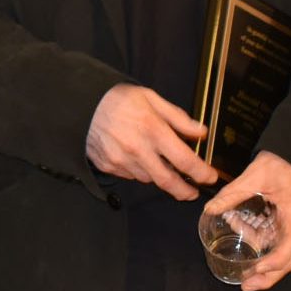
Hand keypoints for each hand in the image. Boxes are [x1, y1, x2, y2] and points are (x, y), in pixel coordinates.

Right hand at [86, 84, 218, 198]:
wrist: (80, 103)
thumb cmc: (117, 98)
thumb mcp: (151, 98)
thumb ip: (178, 118)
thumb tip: (201, 132)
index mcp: (153, 130)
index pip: (185, 161)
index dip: (202, 173)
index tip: (210, 177)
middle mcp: (138, 150)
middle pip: (168, 181)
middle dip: (185, 191)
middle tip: (192, 192)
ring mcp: (121, 161)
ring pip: (148, 179)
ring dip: (158, 175)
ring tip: (159, 163)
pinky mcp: (108, 166)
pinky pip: (130, 175)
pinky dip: (138, 170)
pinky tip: (136, 156)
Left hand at [204, 152, 290, 290]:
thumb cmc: (281, 162)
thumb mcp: (255, 174)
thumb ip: (233, 192)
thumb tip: (210, 209)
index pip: (290, 246)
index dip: (275, 262)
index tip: (256, 268)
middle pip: (288, 259)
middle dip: (269, 276)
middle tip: (246, 285)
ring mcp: (289, 224)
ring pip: (281, 253)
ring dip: (263, 266)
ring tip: (243, 276)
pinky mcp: (282, 221)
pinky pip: (272, 240)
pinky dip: (258, 245)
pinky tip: (242, 242)